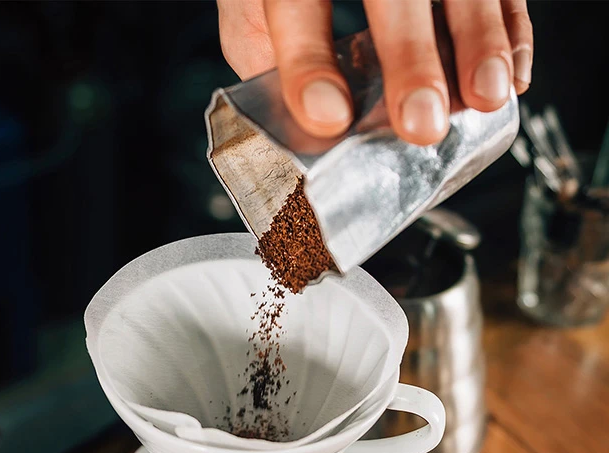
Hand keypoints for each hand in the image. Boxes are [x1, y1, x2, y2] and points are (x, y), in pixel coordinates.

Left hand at [218, 0, 531, 144]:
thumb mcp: (253, 14)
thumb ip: (268, 58)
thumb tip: (306, 127)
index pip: (297, 6)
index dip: (310, 64)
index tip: (328, 118)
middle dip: (412, 58)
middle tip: (421, 123)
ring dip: (481, 40)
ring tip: (484, 98)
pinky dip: (512, 29)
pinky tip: (510, 78)